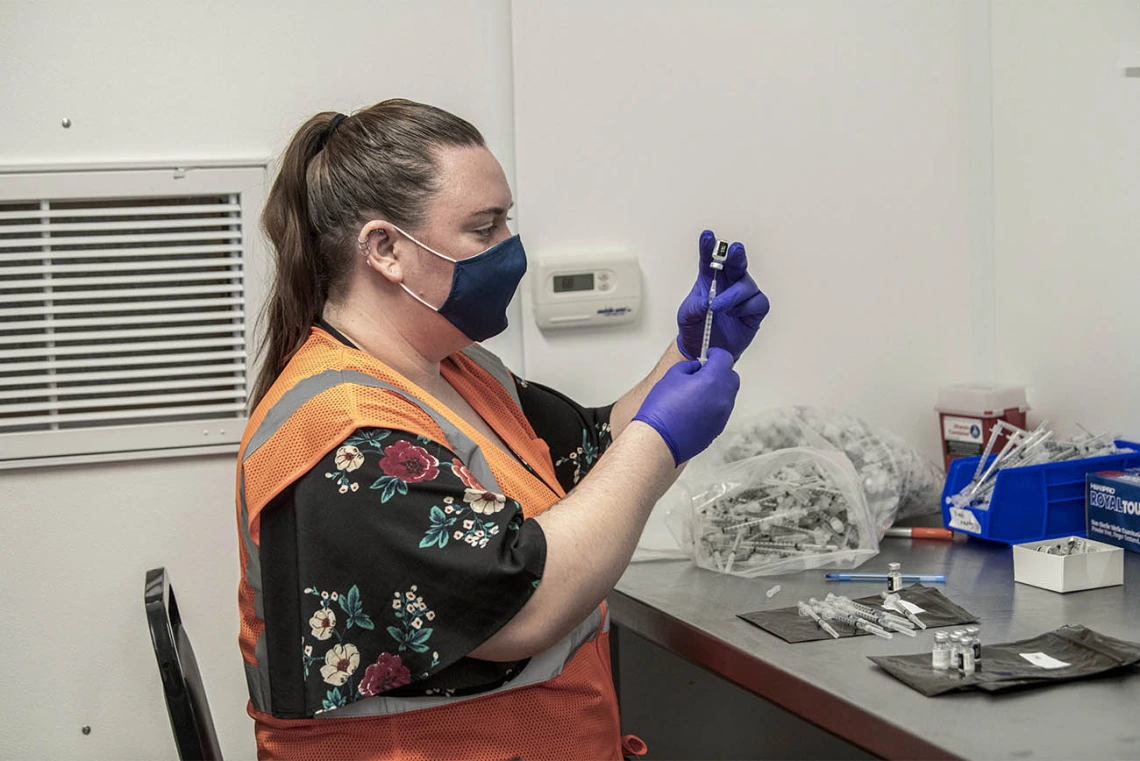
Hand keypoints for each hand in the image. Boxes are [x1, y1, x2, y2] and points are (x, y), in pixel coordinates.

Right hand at [632, 348, 739, 465]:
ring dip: (716, 390)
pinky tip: (695, 408)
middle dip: (719, 371)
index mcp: (713, 380)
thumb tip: (697, 369)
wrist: (658, 440)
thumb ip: (689, 368)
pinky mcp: (718, 429)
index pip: (725, 358)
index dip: (715, 354)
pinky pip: (721, 411)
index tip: (708, 355)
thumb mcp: (671, 376)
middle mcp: (723, 398)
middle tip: (701, 373)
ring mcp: (723, 415)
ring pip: (727, 395)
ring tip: (695, 393)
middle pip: (731, 377)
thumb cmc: (661, 410)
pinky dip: (713, 405)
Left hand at [677, 230, 769, 360]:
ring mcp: (743, 296)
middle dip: (736, 254)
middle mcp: (729, 283)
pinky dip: (746, 307)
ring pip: (746, 285)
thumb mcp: (687, 316)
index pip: (710, 258)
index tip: (707, 236)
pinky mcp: (754, 311)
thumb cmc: (695, 327)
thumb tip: (706, 301)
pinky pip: (758, 302)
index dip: (709, 247)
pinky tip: (735, 314)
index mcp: (709, 279)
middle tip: (734, 249)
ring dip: (732, 295)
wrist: (703, 350)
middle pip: (736, 263)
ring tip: (717, 307)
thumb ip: (695, 306)